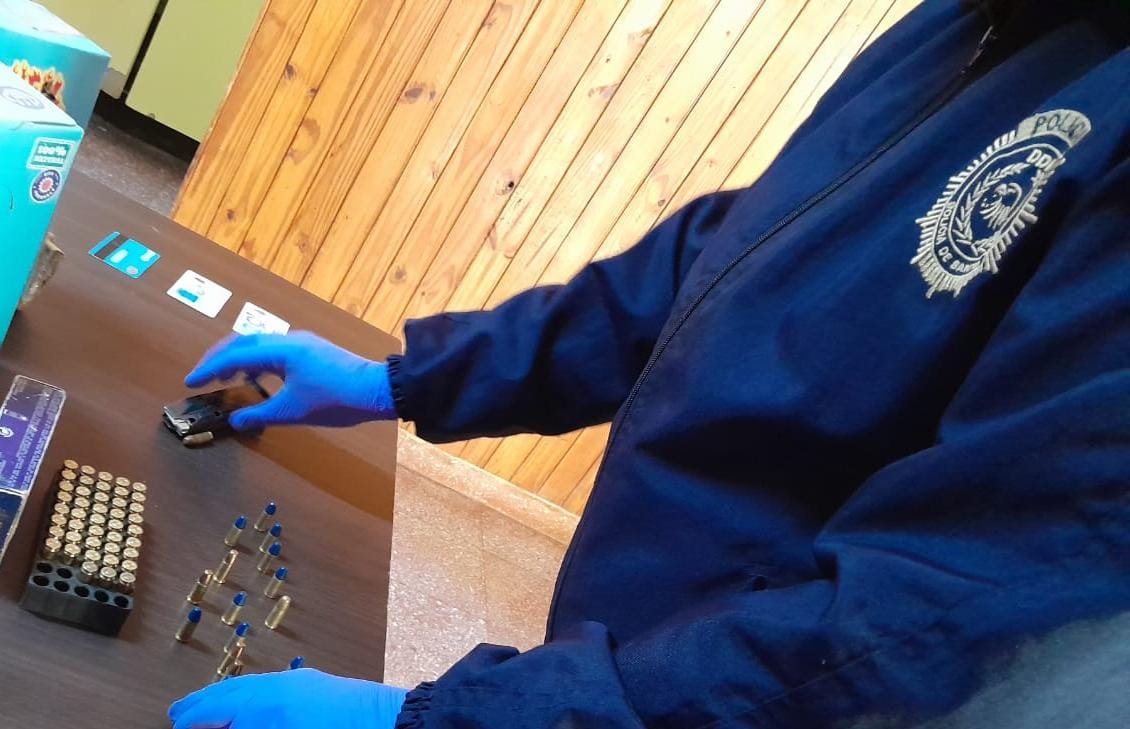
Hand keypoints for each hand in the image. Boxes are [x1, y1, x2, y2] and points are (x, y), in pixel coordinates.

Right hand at [168, 669, 407, 728]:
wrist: (399, 728)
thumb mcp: (281, 727)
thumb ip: (249, 726)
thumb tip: (225, 725)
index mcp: (273, 703)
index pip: (221, 709)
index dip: (197, 717)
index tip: (177, 724)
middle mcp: (285, 686)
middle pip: (233, 694)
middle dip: (204, 706)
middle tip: (179, 716)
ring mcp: (304, 683)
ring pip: (254, 689)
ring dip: (228, 701)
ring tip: (208, 714)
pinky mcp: (320, 687)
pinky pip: (275, 688)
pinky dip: (254, 697)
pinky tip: (250, 711)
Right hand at [185, 332, 395, 428]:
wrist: (377, 390)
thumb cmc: (336, 400)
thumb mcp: (294, 412)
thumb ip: (260, 414)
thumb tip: (235, 420)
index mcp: (281, 350)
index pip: (235, 355)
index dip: (209, 368)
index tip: (190, 381)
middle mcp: (289, 340)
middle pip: (244, 341)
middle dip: (219, 357)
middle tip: (201, 376)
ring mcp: (302, 344)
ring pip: (260, 344)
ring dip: (238, 358)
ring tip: (224, 377)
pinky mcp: (312, 351)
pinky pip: (275, 350)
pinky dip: (257, 361)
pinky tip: (256, 377)